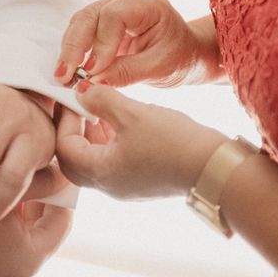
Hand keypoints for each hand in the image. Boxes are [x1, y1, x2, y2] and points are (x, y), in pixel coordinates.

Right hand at [54, 0, 213, 87]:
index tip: (92, 70)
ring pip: (81, 22)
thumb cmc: (180, 58)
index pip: (114, 16)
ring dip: (70, 50)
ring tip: (63, 76)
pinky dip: (74, 50)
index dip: (100, 43)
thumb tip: (91, 83)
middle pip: (91, 15)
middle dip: (75, 47)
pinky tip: (70, 70)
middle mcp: (128, 0)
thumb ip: (125, 73)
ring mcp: (114, 7)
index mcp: (149, 5)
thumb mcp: (158, 69)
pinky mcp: (104, 21)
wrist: (187, 54)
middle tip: (65, 76)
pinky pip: (83, 31)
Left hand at [55, 82, 226, 199]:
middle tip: (80, 107)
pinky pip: (115, 162)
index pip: (64, 147)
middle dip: (74, 131)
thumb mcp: (131, 113)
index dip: (64, 119)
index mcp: (100, 173)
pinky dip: (111, 142)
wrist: (213, 167)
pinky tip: (125, 122)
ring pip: (96, 161)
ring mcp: (126, 186)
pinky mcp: (142, 182)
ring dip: (93, 135)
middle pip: (75, 160)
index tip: (72, 97)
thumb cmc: (172, 142)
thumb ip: (101, 99)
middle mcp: (109, 186)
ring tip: (102, 110)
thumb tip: (80, 90)